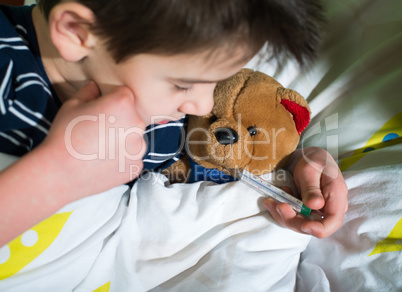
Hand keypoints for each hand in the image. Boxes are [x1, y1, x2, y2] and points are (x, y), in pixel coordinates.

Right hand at [0, 81, 146, 245]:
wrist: (60, 173)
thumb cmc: (64, 135)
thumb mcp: (72, 105)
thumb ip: (88, 92)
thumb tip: (95, 86)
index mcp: (123, 103)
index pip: (124, 94)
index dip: (110, 100)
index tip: (99, 110)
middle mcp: (138, 124)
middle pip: (132, 116)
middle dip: (119, 120)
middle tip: (97, 130)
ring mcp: (139, 147)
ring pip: (133, 138)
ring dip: (122, 140)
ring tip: (99, 148)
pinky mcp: (137, 166)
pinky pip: (132, 157)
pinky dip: (122, 159)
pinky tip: (103, 161)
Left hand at [263, 147, 347, 237]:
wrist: (309, 158)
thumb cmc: (312, 160)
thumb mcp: (309, 170)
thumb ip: (312, 188)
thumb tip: (315, 206)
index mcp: (336, 196)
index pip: (333, 221)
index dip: (319, 229)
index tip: (303, 226)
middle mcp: (329, 207)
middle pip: (313, 225)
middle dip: (292, 220)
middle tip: (277, 205)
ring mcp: (319, 210)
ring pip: (301, 223)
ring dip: (283, 215)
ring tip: (270, 201)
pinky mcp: (308, 211)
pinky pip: (295, 217)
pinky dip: (283, 211)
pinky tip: (277, 198)